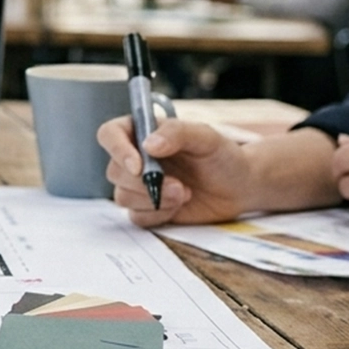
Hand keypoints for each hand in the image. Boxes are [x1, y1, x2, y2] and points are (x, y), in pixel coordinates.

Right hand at [98, 116, 252, 227]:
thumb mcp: (206, 137)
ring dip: (154, 199)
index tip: (138, 166)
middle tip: (178, 185)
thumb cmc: (223, 156)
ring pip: (122, 196)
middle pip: (114, 171)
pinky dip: (158, 214)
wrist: (239, 187)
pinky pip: (136, 216)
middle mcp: (135, 158)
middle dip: (144, 183)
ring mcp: (138, 185)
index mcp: (141, 132)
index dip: (117, 150)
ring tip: (184, 194)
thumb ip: (177, 133)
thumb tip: (148, 145)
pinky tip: (179, 206)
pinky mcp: (146, 209)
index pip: (109, 135)